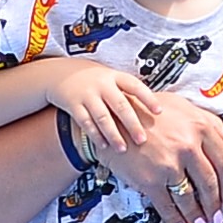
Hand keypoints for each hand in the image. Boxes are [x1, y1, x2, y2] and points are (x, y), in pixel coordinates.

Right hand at [47, 60, 166, 158]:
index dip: (148, 98)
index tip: (159, 111)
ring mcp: (88, 95)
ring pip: (102, 117)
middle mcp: (103, 85)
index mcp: (116, 77)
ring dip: (113, 134)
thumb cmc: (97, 81)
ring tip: (122, 148)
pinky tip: (104, 145)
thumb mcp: (113, 80)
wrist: (63, 74)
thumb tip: (157, 111)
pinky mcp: (74, 105)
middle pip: (120, 105)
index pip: (135, 86)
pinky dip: (95, 135)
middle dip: (132, 123)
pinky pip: (86, 122)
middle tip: (142, 139)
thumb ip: (130, 93)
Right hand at [102, 80, 222, 222]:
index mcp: (200, 128)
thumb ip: (213, 125)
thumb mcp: (184, 107)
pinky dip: (175, 219)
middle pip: (210, 183)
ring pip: (190, 197)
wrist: (112, 118)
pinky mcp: (150, 179)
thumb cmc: (148, 109)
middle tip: (218, 217)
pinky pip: (167, 205)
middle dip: (216, 204)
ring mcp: (169, 164)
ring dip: (197, 215)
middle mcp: (188, 146)